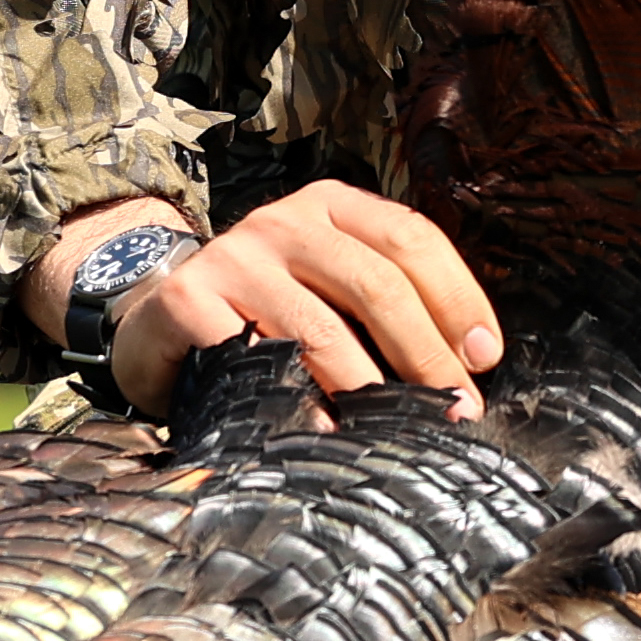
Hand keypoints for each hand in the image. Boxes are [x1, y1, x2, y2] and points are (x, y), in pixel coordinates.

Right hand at [34, 187, 506, 420]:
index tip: (485, 357)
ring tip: (398, 430)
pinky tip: (322, 435)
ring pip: (321, 328)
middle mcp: (286, 218)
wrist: (155, 319)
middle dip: (426, 354)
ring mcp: (235, 254)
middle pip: (377, 283)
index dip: (457, 298)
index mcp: (332, 206)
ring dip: (369, 388)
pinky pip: (255, 359)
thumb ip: (380, 305)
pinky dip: (296, 404)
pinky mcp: (189, 298)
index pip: (412, 238)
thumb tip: (465, 364)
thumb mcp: (325, 286)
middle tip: (455, 409)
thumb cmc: (263, 312)